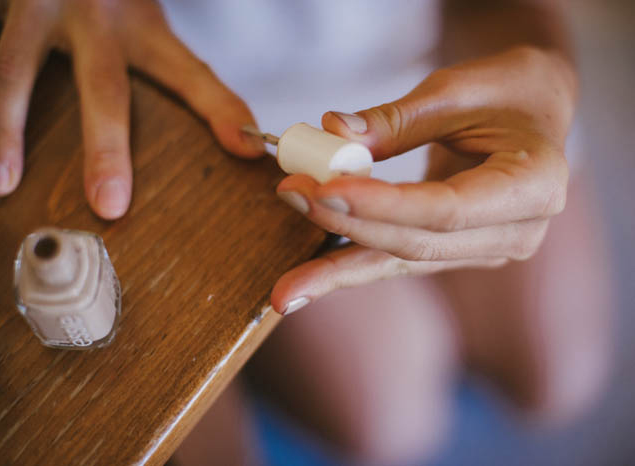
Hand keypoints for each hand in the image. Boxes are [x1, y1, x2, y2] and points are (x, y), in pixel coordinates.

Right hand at [0, 0, 263, 218]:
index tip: (241, 152)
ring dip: (6, 128)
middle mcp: (94, 13)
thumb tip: (251, 146)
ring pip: (14, 66)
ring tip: (0, 183)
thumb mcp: (157, 33)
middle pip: (103, 86)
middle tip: (108, 204)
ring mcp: (35, 0)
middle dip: (106, 147)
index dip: (217, 116)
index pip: (188, 76)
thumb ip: (202, 89)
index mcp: (142, 26)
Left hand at [272, 46, 576, 314]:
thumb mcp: (455, 90)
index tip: (325, 190)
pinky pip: (399, 260)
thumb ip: (394, 120)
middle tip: (291, 199)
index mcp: (535, 184)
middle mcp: (517, 231)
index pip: (447, 209)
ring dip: (339, 266)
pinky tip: (311, 278)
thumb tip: (329, 134)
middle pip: (418, 244)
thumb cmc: (504, 90)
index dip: (383, 206)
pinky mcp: (457, 252)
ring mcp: (487, 250)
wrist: (532, 110)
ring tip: (285, 288)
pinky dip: (353, 262)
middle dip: (347, 230)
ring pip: (402, 263)